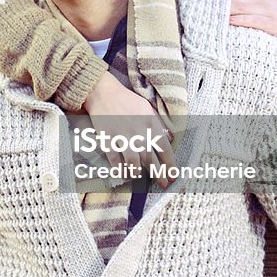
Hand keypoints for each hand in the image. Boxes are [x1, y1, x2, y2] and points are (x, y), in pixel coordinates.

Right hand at [82, 72, 175, 187]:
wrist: (103, 93)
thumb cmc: (127, 100)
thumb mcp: (147, 108)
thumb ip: (159, 123)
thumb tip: (169, 138)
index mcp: (151, 123)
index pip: (164, 148)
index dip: (170, 164)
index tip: (173, 175)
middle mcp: (138, 132)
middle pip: (151, 159)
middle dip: (158, 174)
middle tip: (162, 184)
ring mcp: (122, 136)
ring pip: (133, 162)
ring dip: (137, 172)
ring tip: (139, 176)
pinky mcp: (107, 139)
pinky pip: (114, 160)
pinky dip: (119, 169)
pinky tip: (122, 173)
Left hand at [193, 0, 276, 37]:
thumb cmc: (266, 15)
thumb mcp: (253, 2)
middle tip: (195, 1)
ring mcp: (266, 10)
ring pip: (242, 6)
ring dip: (223, 8)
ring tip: (206, 11)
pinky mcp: (271, 24)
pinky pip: (254, 20)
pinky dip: (241, 20)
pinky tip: (228, 22)